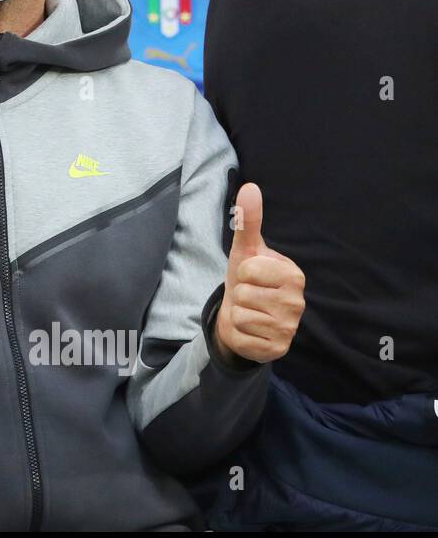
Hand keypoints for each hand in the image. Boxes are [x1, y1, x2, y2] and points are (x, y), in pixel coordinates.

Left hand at [215, 183, 305, 364]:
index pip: (249, 269)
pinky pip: (241, 336)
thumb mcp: (245, 251)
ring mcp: (290, 328)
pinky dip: (239, 333)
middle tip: (248, 296)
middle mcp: (298, 302)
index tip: (251, 277)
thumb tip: (250, 187)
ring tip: (249, 312)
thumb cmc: (247, 281)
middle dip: (239, 294)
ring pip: (241, 314)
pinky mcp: (277, 350)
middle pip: (244, 293)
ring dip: (238, 314)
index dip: (242, 272)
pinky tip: (250, 330)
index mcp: (294, 275)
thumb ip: (248, 221)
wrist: (241, 317)